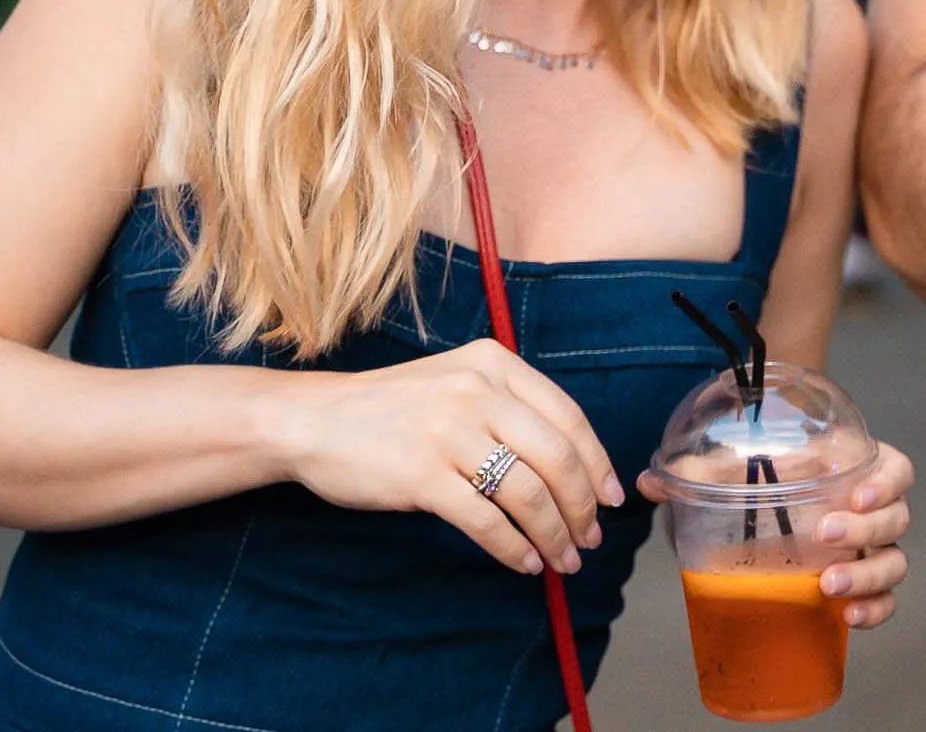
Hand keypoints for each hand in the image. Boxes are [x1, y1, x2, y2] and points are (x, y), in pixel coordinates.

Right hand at [270, 337, 623, 575]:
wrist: (315, 420)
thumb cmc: (393, 407)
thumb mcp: (457, 381)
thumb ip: (509, 406)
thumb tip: (571, 465)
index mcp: (495, 364)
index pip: (569, 417)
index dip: (597, 463)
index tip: (611, 498)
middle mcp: (478, 392)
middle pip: (557, 458)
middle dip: (581, 506)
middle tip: (589, 539)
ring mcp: (449, 434)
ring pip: (528, 494)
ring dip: (554, 534)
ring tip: (562, 559)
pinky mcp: (422, 476)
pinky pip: (487, 521)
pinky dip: (514, 547)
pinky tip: (524, 561)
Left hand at [640, 438, 915, 628]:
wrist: (761, 515)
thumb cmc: (760, 482)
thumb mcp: (732, 472)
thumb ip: (698, 471)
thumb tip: (651, 481)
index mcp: (852, 470)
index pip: (895, 469)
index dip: (886, 481)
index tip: (857, 494)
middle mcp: (868, 511)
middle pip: (895, 517)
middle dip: (864, 529)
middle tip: (823, 535)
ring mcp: (866, 551)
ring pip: (894, 561)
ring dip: (868, 574)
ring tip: (828, 586)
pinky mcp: (858, 587)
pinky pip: (884, 601)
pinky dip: (874, 610)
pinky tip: (848, 616)